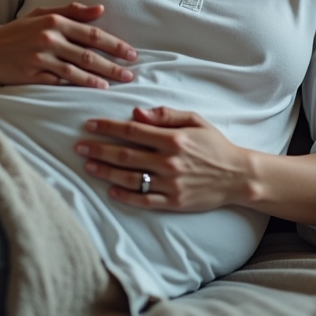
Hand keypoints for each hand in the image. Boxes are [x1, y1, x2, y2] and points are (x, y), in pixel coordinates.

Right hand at [0, 2, 136, 87]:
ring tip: (113, 85)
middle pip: (88, 55)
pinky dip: (75, 86)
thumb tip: (101, 9)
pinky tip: (90, 89)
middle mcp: (48, 39)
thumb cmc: (18, 31)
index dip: (115, 45)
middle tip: (130, 75)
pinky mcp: (30, 75)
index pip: (93, 34)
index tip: (132, 54)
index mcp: (55, 22)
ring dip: (97, 79)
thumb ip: (73, 11)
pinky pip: (58, 83)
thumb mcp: (43, 14)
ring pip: (76, 71)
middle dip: (113, 66)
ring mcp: (39, 58)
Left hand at [75, 107, 253, 211]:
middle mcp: (169, 161)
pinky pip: (143, 200)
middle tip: (78, 146)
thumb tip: (136, 113)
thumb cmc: (215, 145)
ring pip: (129, 178)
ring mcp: (170, 184)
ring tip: (89, 165)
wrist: (237, 176)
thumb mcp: (195, 120)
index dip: (107, 127)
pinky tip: (111, 190)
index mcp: (173, 139)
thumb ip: (166, 115)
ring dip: (106, 171)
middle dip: (98, 148)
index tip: (89, 124)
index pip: (132, 131)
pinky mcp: (173, 202)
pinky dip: (125, 196)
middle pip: (124, 154)